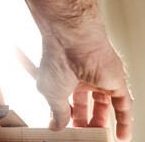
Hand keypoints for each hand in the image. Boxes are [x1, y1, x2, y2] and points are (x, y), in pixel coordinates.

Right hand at [16, 26, 131, 140]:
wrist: (72, 43)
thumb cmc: (57, 60)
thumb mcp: (50, 93)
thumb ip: (57, 112)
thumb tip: (55, 126)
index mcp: (63, 79)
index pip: (67, 102)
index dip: (67, 118)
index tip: (66, 130)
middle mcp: (81, 79)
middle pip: (86, 106)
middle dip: (83, 123)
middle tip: (82, 135)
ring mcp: (99, 80)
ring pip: (103, 107)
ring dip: (101, 124)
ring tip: (98, 138)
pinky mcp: (115, 82)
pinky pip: (123, 105)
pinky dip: (124, 121)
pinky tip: (122, 135)